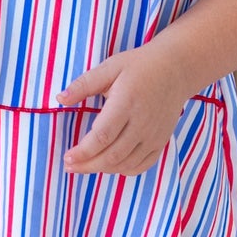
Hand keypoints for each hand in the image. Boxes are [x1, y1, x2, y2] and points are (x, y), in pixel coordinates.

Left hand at [56, 43, 188, 175]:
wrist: (176, 69)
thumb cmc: (140, 66)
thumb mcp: (110, 67)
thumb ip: (84, 84)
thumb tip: (60, 98)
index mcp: (127, 103)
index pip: (102, 136)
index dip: (83, 152)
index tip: (67, 157)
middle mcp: (142, 123)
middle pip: (112, 156)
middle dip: (88, 165)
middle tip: (70, 165)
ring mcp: (154, 135)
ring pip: (126, 164)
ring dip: (102, 169)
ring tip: (85, 166)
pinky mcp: (161, 141)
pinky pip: (141, 165)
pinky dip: (123, 170)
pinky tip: (109, 166)